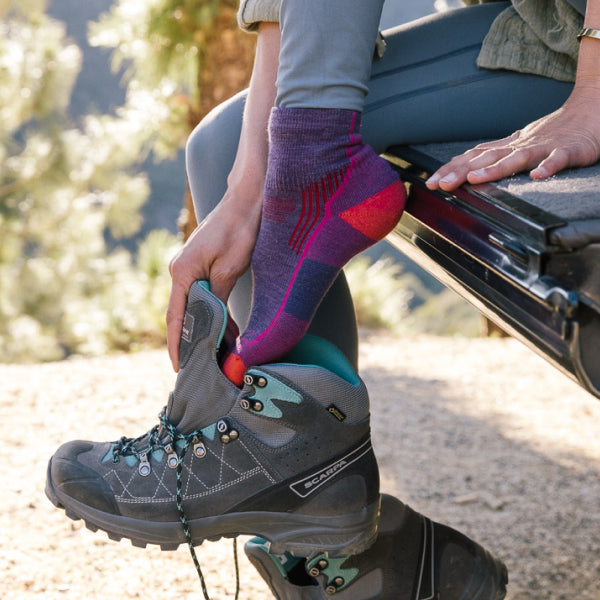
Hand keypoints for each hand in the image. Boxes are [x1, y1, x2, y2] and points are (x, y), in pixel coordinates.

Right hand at [166, 190, 261, 370]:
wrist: (246, 199)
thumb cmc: (239, 230)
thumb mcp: (230, 269)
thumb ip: (216, 298)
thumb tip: (211, 324)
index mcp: (182, 272)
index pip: (175, 317)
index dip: (176, 344)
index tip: (178, 367)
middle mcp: (180, 271)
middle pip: (183, 313)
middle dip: (193, 340)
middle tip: (204, 365)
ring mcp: (190, 267)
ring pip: (195, 305)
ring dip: (207, 327)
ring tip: (220, 352)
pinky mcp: (202, 264)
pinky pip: (204, 294)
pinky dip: (214, 312)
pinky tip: (228, 328)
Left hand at [426, 87, 599, 191]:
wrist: (593, 107)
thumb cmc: (554, 130)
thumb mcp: (519, 143)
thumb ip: (495, 156)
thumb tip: (465, 168)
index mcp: (508, 146)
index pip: (473, 157)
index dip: (451, 169)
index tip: (430, 182)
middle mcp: (520, 145)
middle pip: (486, 158)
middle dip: (461, 172)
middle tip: (440, 184)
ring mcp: (544, 147)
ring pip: (516, 158)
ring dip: (494, 169)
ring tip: (474, 178)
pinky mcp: (568, 150)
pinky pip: (558, 159)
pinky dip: (548, 167)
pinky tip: (538, 176)